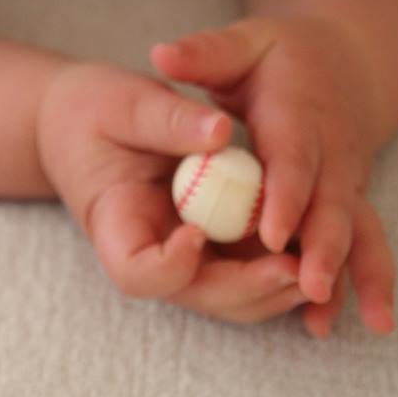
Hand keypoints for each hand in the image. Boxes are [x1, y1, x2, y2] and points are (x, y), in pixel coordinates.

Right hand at [36, 61, 304, 325]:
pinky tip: (315, 245)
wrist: (80, 119)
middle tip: (294, 269)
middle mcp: (149, 251)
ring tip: (317, 267)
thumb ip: (167, 119)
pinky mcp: (209, 243)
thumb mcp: (122, 102)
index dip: (171, 268)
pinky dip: (278, 264)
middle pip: (196, 293)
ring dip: (272, 288)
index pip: (136, 272)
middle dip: (247, 288)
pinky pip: (245, 267)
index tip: (197, 232)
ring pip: (229, 294)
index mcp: (114, 221)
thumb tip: (221, 131)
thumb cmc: (91, 108)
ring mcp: (181, 253)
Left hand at [151, 17, 394, 337]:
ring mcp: (346, 180)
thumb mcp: (243, 43)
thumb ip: (204, 52)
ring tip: (323, 318)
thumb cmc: (280, 54)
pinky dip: (351, 285)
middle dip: (321, 249)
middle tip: (307, 287)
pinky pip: (356, 247)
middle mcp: (330, 151)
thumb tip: (161, 54)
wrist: (342, 63)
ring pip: (354, 234)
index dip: (285, 195)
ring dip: (347, 277)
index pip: (293, 156)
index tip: (270, 233)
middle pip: (330, 205)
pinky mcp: (349, 202)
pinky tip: (322, 323)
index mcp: (299, 112)